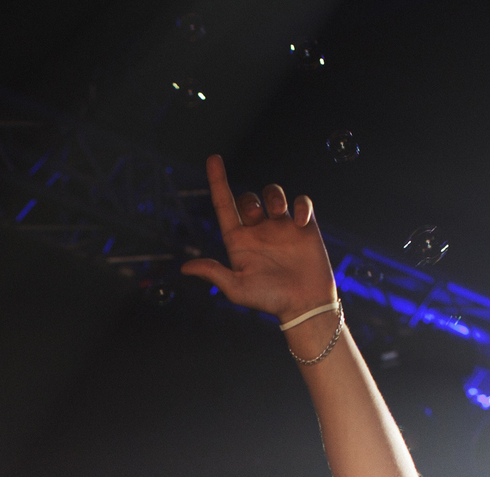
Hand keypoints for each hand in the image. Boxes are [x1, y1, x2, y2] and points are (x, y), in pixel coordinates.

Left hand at [178, 155, 335, 323]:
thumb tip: (185, 268)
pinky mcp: (304, 227)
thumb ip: (214, 273)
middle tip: (258, 216)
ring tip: (280, 212)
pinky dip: (301, 205)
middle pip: (247, 198)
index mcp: (239, 241)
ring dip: (274, 196)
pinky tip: (301, 221)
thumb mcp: (237, 287)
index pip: (224, 205)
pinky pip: (301, 201)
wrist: (305, 305)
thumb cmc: (270, 300)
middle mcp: (258, 231)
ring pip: (272, 194)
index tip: (213, 158)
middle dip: (250, 199)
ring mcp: (281, 227)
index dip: (217, 181)